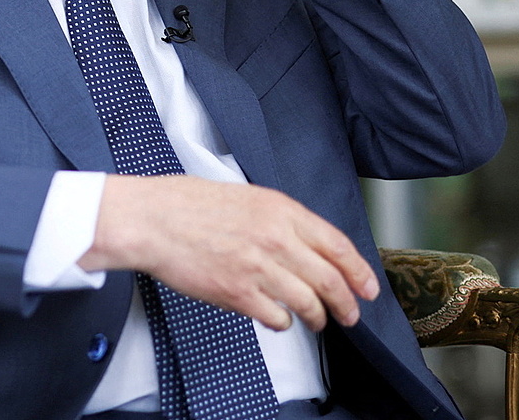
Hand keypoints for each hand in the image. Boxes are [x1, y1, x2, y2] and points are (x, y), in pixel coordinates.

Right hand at [81, 174, 378, 331]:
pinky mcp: (238, 293)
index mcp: (279, 209)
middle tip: (350, 314)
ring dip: (317, 317)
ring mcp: (258, 267)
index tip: (367, 286)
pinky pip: (276, 317)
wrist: (151, 220)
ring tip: (316, 321)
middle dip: (347, 303)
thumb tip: (303, 243)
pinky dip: (282, 322)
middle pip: (330, 279)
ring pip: (309, 302)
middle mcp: (275, 238)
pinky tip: (277, 318)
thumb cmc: (186, 204)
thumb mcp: (245, 196)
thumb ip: (277, 219)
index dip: (359, 270)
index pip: (337, 244)